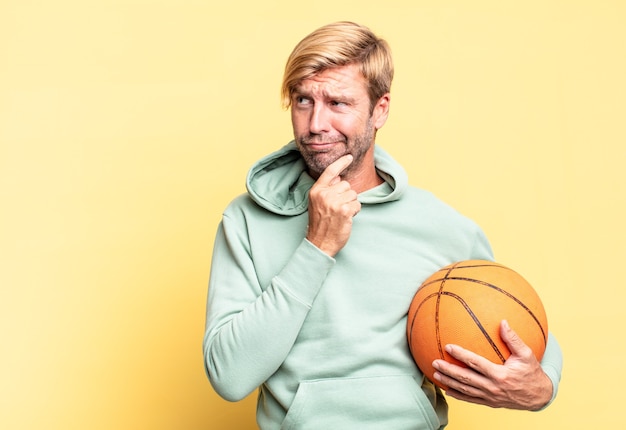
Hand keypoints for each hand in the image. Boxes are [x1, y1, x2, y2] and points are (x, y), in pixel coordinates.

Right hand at [306, 154, 359, 256]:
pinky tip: (346, 218)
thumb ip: (326, 189)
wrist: (319, 243)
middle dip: (346, 195)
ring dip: (351, 204)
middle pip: (346, 184)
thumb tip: (339, 177)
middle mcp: (324, 194)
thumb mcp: (316, 203)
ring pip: (354, 194)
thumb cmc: (320, 224)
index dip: (341, 163)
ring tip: (341, 214)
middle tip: (337, 208)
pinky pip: (358, 204)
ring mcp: (335, 202)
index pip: (330, 172)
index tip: (349, 157)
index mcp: (316, 191)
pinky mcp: (345, 211)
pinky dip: (355, 211)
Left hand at [431, 320, 552, 410]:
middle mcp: (493, 387)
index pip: (476, 363)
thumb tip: (503, 322)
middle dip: (448, 371)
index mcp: (501, 375)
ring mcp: (490, 397)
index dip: (461, 355)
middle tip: (434, 362)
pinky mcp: (490, 402)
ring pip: (465, 390)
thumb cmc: (532, 372)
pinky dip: (458, 395)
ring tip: (435, 374)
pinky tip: (446, 389)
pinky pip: (470, 399)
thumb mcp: (527, 355)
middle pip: (466, 378)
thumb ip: (514, 339)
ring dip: (449, 382)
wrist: (539, 396)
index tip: (448, 347)